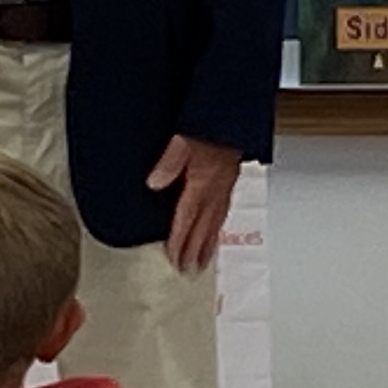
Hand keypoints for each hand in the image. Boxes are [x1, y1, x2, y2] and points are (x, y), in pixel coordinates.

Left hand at [148, 133, 244, 272]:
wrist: (233, 116)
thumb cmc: (210, 125)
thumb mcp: (184, 138)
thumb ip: (170, 162)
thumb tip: (154, 183)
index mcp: (202, 182)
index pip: (187, 218)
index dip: (179, 241)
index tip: (174, 259)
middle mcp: (215, 189)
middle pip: (203, 228)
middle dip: (194, 251)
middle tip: (188, 271)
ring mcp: (225, 187)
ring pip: (216, 223)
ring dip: (208, 245)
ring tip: (202, 262)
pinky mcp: (231, 181)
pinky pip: (224, 212)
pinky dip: (218, 228)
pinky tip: (215, 232)